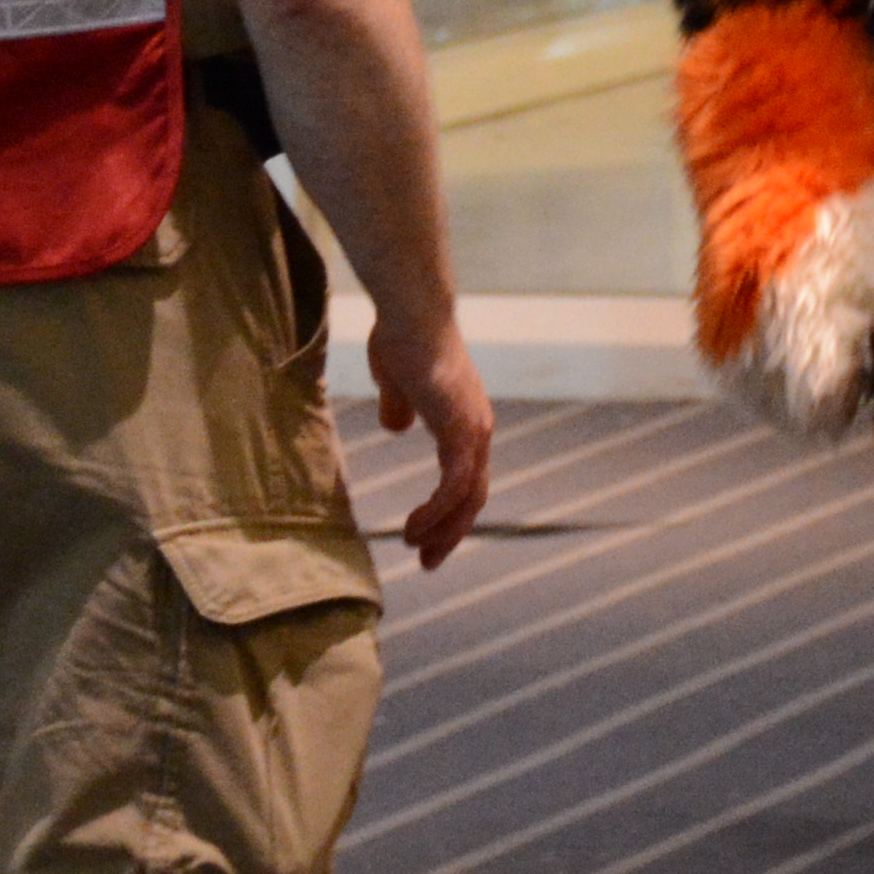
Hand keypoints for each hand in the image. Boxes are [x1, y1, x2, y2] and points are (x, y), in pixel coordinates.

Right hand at [361, 288, 495, 567]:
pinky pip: (454, 487)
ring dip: (442, 529)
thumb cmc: (402, 337)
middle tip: (428, 561)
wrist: (412, 312)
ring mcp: (473, 430)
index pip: (466, 478)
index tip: (427, 538)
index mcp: (466, 420)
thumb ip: (399, 406)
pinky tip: (413, 530)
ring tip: (416, 549)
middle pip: (473, 496)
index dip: (450, 511)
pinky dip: (436, 513)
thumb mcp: (396, 381)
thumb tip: (396, 427)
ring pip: (467, 497)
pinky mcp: (460, 430)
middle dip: (451, 531)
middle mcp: (477, 429)